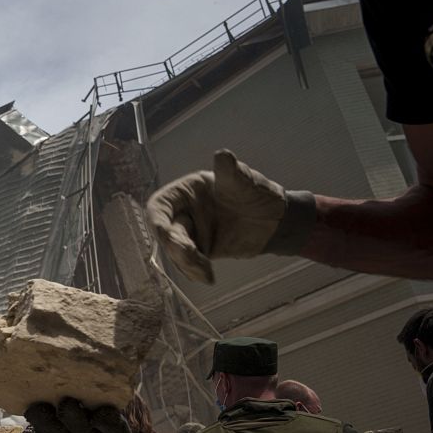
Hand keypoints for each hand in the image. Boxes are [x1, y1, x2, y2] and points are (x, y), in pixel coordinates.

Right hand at [147, 150, 315, 282]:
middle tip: (196, 260)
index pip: (159, 206)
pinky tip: (208, 277)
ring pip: (174, 252)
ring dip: (186, 265)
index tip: (166, 234)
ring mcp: (190, 233)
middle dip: (177, 249)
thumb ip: (230, 172)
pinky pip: (187, 264)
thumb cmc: (258, 195)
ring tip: (207, 274)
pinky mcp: (198, 251)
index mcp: (186, 192)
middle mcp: (183, 213)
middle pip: (166, 233)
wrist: (275, 222)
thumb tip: (222, 155)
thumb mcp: (245, 182)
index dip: (157, 221)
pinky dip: (194, 272)